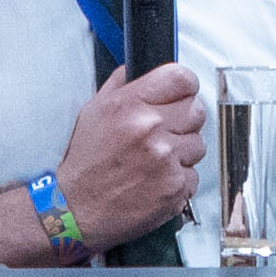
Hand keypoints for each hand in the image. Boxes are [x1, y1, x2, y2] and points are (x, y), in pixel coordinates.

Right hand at [49, 62, 210, 244]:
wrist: (76, 209)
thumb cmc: (85, 163)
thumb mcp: (93, 112)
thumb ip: (120, 86)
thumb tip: (138, 68)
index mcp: (130, 104)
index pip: (182, 78)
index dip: (185, 88)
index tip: (182, 96)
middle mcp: (150, 128)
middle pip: (197, 110)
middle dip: (184, 122)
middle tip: (165, 134)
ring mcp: (165, 159)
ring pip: (198, 145)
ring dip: (182, 153)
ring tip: (155, 162)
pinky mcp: (175, 187)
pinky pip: (194, 175)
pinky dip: (179, 180)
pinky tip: (156, 181)